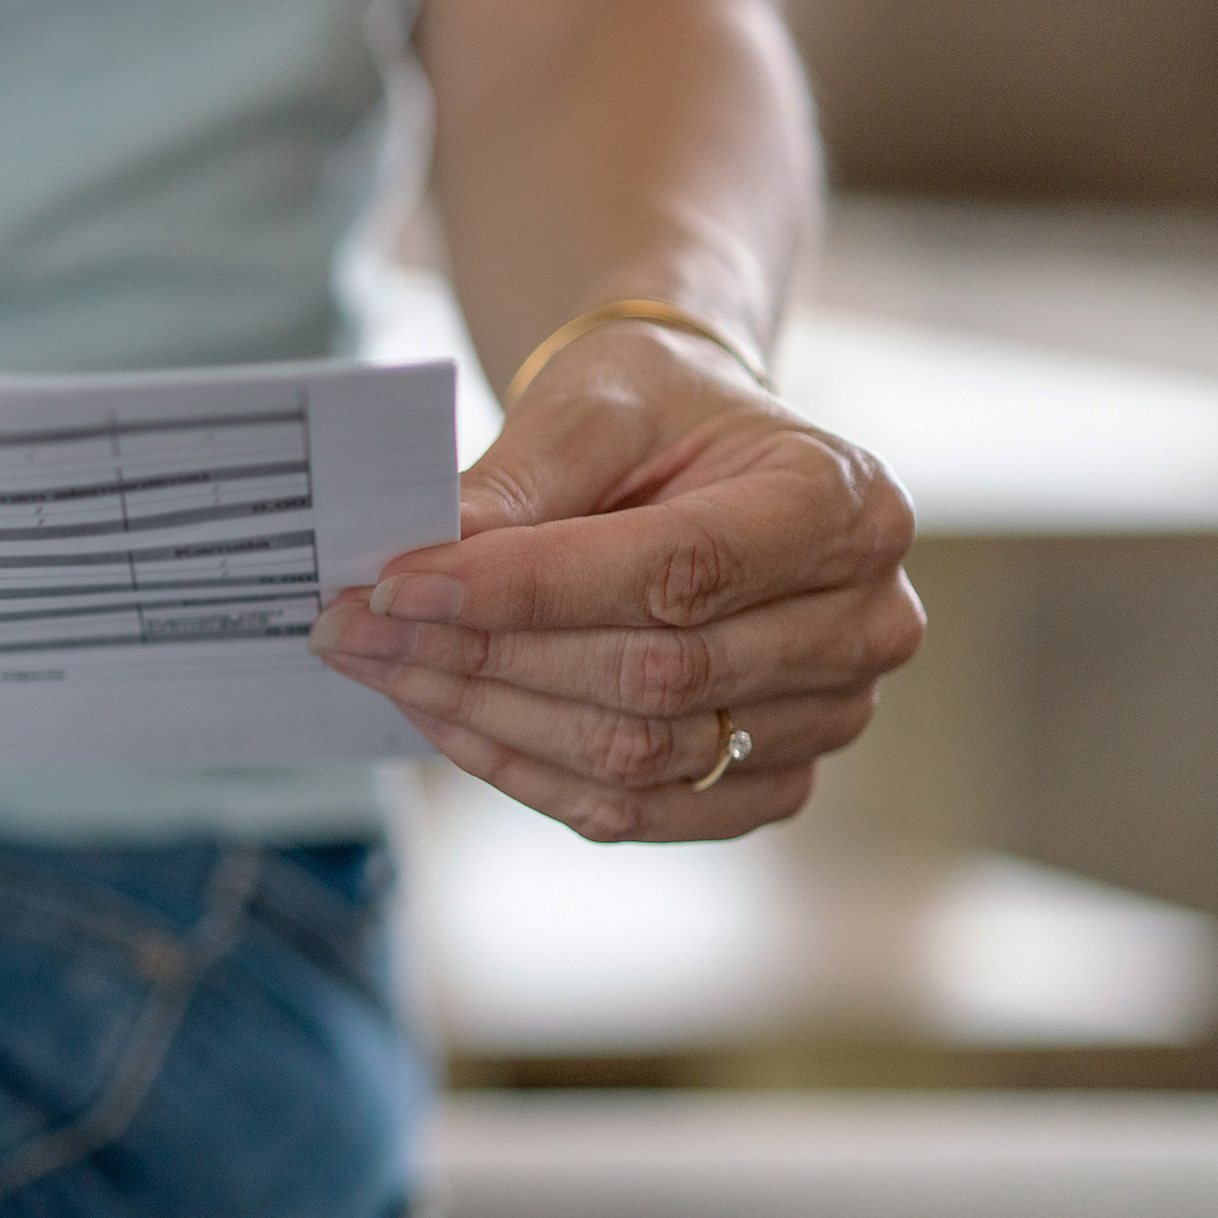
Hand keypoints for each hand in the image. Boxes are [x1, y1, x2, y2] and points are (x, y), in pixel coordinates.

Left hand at [309, 323, 922, 841]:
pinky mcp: (775, 781)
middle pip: (653, 676)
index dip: (524, 589)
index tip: (395, 584)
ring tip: (379, 670)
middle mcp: (865, 619)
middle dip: (481, 656)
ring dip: (487, 721)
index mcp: (840, 501)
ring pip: (635, 755)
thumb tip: (417, 571)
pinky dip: (526, 771)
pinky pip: (638, 811)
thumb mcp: (590, 407)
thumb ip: (514, 487)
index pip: (673, 570)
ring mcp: (832, 715)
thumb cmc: (654, 415)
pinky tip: (444, 720)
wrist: (701, 456)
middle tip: (352, 631)